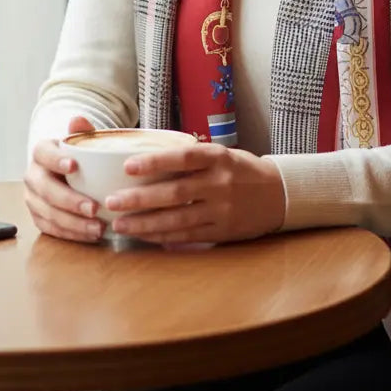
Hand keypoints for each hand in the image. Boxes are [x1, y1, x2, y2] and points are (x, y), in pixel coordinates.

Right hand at [23, 116, 104, 241]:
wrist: (67, 171)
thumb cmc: (79, 154)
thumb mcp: (81, 140)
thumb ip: (81, 130)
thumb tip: (78, 120)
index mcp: (41, 152)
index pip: (43, 154)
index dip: (56, 160)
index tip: (74, 166)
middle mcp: (32, 176)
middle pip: (46, 190)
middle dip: (69, 201)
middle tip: (94, 208)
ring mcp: (32, 199)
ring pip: (48, 213)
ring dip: (74, 223)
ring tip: (98, 228)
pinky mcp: (38, 218)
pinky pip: (52, 229)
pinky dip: (72, 234)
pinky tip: (91, 236)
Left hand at [104, 143, 286, 244]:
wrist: (279, 194)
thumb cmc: (241, 169)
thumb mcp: (222, 154)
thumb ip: (191, 159)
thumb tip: (148, 162)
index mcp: (219, 157)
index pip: (183, 158)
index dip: (155, 161)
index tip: (128, 166)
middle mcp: (220, 183)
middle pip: (175, 192)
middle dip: (139, 198)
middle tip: (111, 201)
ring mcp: (222, 209)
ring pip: (177, 218)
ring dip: (145, 223)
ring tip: (120, 223)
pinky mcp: (223, 230)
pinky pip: (187, 235)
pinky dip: (163, 236)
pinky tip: (143, 234)